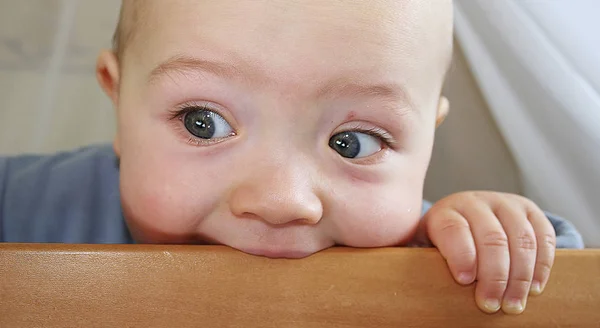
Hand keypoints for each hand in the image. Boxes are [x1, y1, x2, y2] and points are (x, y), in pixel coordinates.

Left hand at [418, 191, 555, 313]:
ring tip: (514, 304)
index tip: (465, 281)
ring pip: (521, 238)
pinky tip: (534, 288)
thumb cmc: (440, 246)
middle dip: (494, 275)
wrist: (464, 219)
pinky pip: (544, 235)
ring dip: (521, 276)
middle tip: (491, 305)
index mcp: (446, 212)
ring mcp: (505, 203)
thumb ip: (418, 263)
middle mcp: (475, 202)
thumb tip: (403, 292)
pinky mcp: (529, 210)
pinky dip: (542, 264)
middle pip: (491, 238)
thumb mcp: (423, 250)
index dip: (461, 255)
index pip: (454, 229)